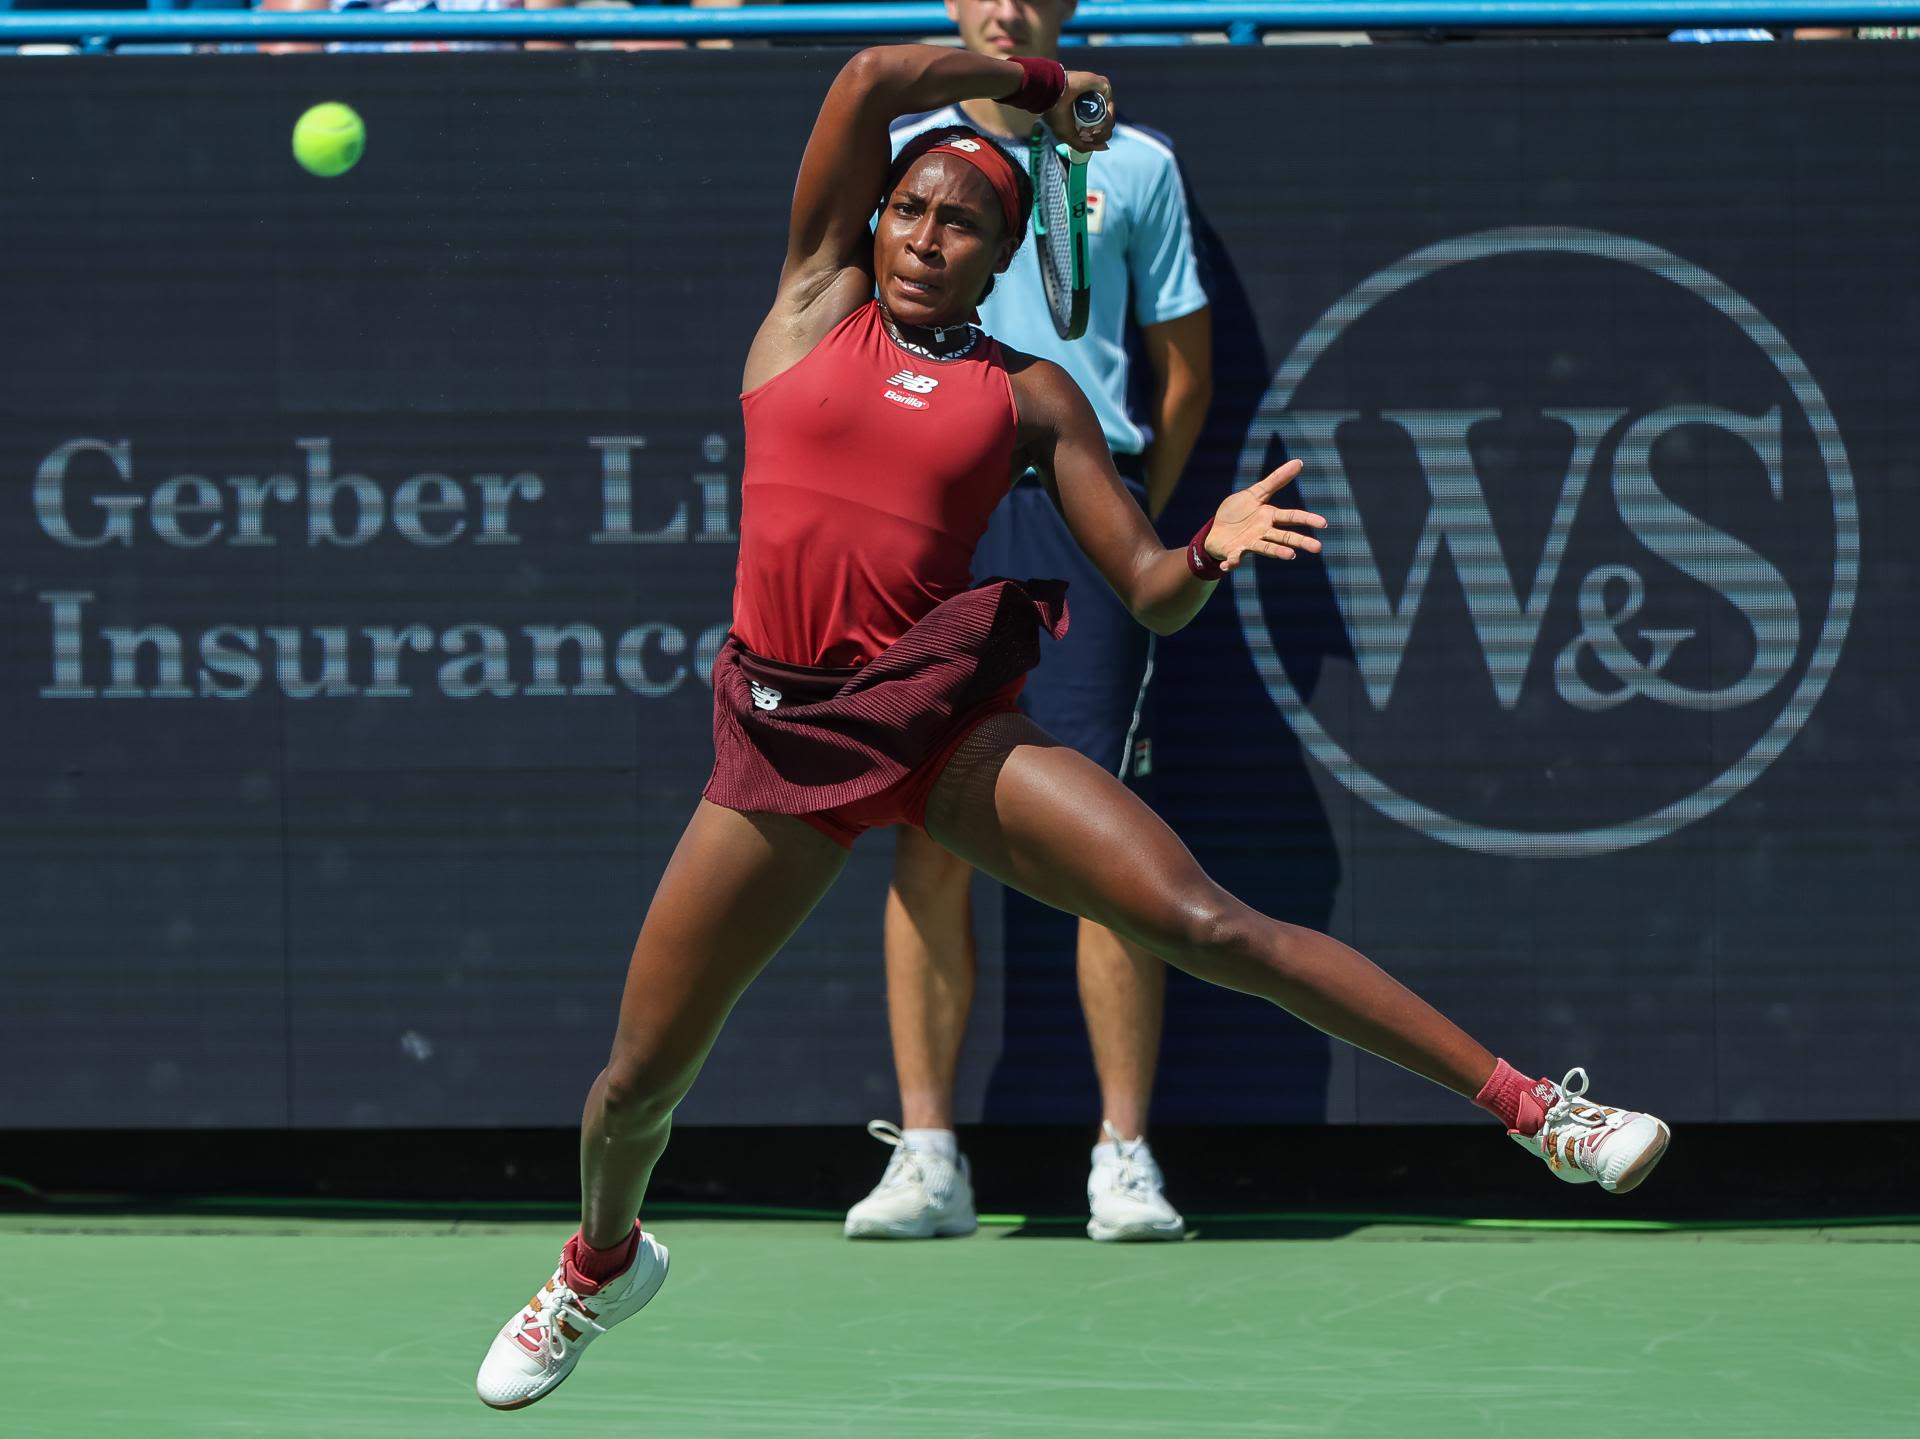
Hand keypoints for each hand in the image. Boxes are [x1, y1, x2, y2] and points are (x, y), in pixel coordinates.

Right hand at [1043, 70, 1114, 153]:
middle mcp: (1093, 104)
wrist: (1051, 94)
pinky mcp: (1102, 85)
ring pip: (1110, 117)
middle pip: (1106, 125)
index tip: (1084, 138)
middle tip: (1087, 134)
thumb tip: (1106, 147)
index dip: (1096, 139)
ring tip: (1091, 129)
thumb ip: (1085, 146)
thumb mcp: (1068, 136)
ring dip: (1103, 129)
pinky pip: (1110, 106)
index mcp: (1084, 114)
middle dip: (1100, 135)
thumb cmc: (1056, 114)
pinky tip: (1097, 121)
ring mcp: (1098, 94)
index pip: (1098, 130)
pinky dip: (1107, 117)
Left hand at [1206, 459, 1324, 569]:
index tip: (1324, 523)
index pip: (1292, 517)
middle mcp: (1264, 532)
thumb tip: (1299, 462)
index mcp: (1270, 517)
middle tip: (1318, 548)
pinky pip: (1234, 558)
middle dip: (1301, 541)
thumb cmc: (1238, 512)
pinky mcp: (1233, 552)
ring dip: (1278, 551)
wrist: (1216, 529)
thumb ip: (1275, 480)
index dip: (1307, 519)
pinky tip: (1229, 565)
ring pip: (1267, 548)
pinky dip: (1232, 562)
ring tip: (1290, 555)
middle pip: (1285, 536)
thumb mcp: (1255, 493)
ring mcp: (1250, 543)